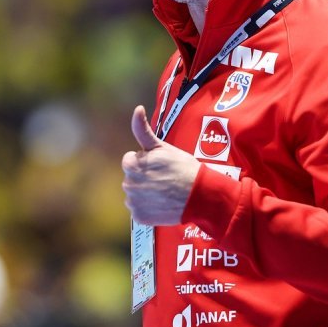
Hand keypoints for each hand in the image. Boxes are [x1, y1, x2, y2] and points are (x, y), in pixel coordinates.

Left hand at [122, 105, 201, 225]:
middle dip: (145, 177)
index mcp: (130, 165)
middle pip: (132, 178)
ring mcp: (133, 203)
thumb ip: (143, 129)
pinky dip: (149, 208)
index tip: (160, 165)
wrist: (199, 194)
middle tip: (164, 178)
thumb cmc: (182, 167)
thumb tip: (137, 108)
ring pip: (135, 194)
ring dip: (146, 193)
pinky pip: (139, 211)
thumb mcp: (162, 146)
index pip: (131, 161)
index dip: (146, 162)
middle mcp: (128, 185)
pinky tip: (162, 204)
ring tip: (164, 191)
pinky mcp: (140, 218)